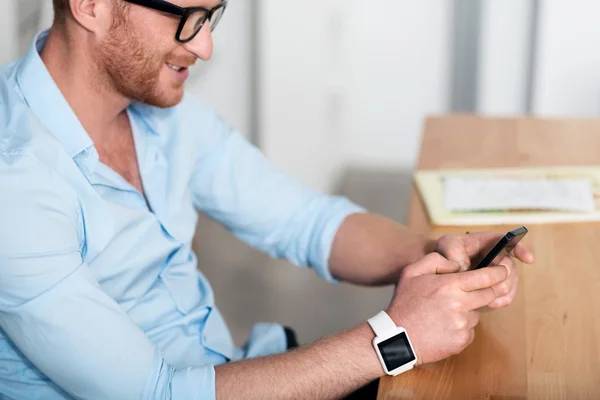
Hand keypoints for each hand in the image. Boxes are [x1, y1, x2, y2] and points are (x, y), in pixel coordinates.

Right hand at [386, 253, 508, 364]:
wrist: (397, 338)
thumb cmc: (404, 304)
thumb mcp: (412, 273)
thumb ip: (435, 260)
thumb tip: (457, 264)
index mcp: (449, 286)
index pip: (486, 276)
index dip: (499, 272)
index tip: (503, 271)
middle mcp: (460, 305)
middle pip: (489, 294)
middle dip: (483, 291)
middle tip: (467, 292)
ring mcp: (463, 325)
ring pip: (477, 313)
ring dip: (467, 310)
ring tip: (444, 313)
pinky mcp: (462, 340)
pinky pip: (470, 330)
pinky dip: (461, 327)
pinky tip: (443, 326)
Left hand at [435, 232, 533, 308]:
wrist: (439, 270)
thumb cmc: (445, 253)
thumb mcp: (446, 246)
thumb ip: (454, 252)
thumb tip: (465, 267)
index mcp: (486, 242)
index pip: (508, 241)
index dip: (520, 249)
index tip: (529, 259)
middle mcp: (496, 257)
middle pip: (510, 266)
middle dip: (505, 278)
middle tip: (495, 286)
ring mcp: (497, 273)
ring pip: (510, 282)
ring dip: (503, 291)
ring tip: (490, 298)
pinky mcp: (494, 287)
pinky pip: (506, 294)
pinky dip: (502, 300)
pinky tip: (492, 304)